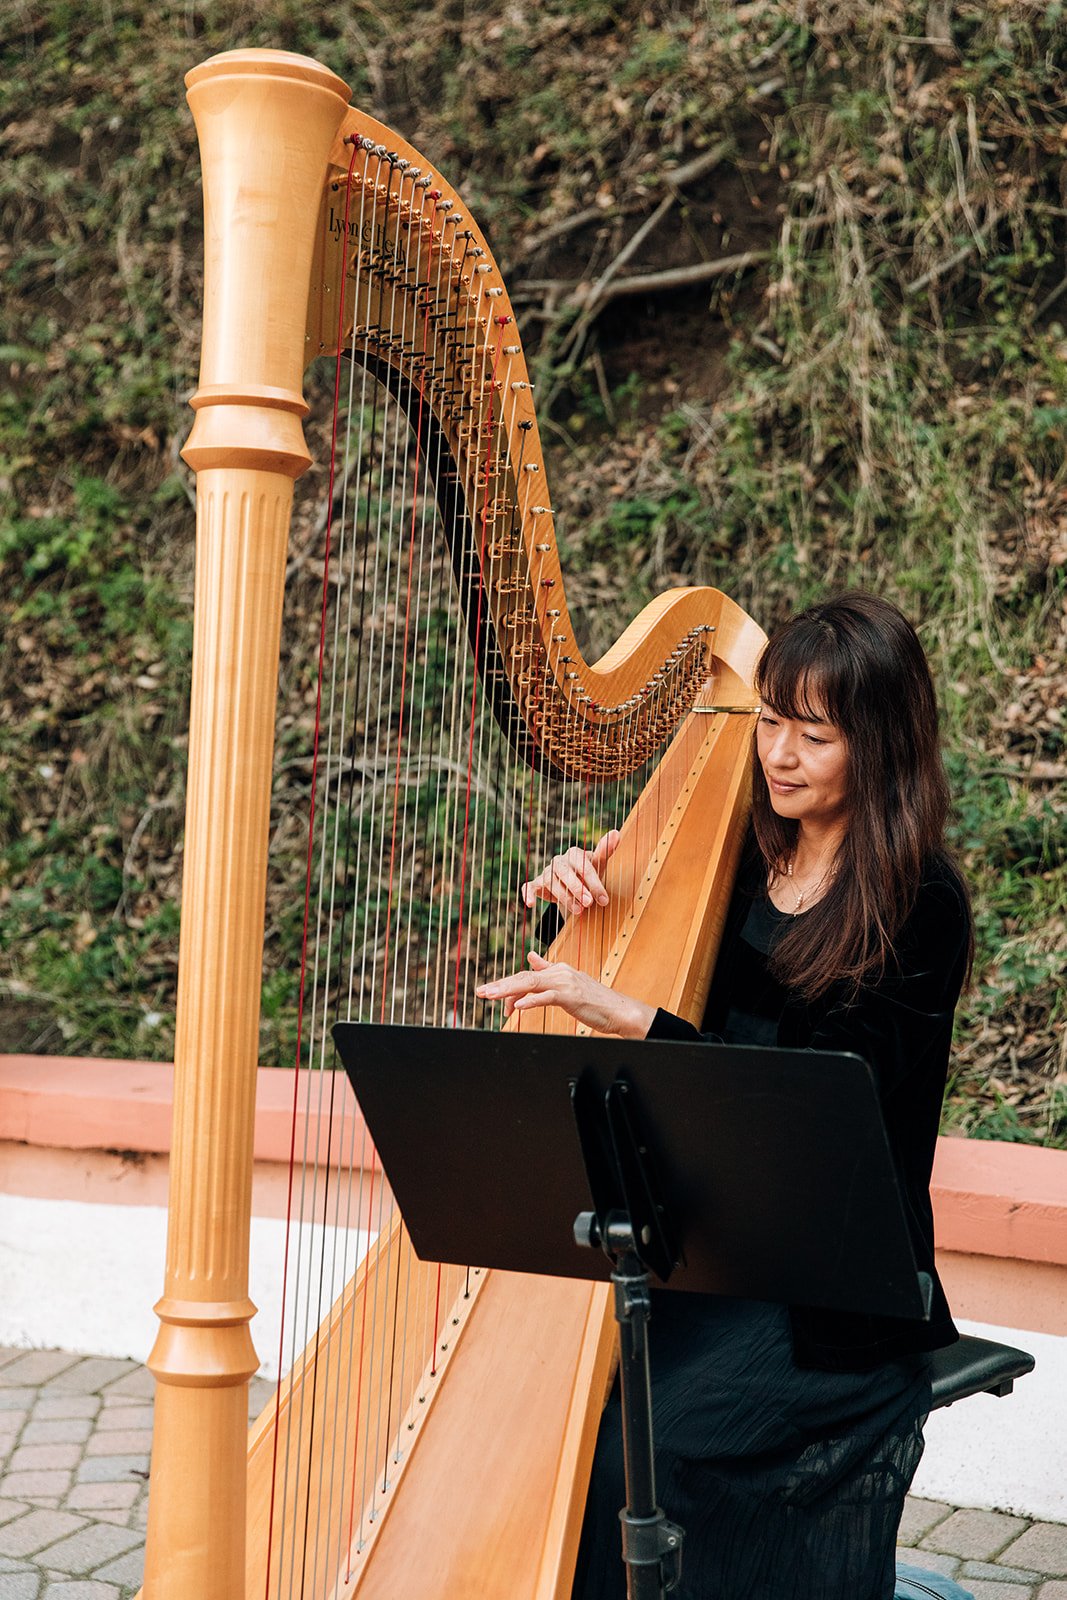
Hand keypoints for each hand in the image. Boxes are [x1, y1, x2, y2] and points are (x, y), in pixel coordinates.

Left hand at [476, 951, 653, 1038]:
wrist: (621, 1011)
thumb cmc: (596, 1001)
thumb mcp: (569, 983)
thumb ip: (548, 969)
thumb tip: (531, 956)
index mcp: (558, 970)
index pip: (526, 976)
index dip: (507, 987)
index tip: (491, 995)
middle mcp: (560, 972)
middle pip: (523, 977)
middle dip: (500, 986)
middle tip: (481, 993)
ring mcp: (565, 983)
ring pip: (530, 984)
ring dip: (507, 991)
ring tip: (490, 997)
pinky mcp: (571, 996)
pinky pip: (546, 997)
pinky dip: (530, 1000)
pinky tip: (516, 1006)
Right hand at [521, 829, 621, 919]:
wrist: (575, 885)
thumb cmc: (588, 874)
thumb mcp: (598, 865)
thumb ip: (605, 851)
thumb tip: (616, 832)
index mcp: (574, 854)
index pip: (584, 866)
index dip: (594, 883)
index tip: (604, 899)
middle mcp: (559, 861)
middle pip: (565, 872)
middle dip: (577, 888)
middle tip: (589, 903)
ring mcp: (546, 873)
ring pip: (551, 883)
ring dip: (564, 897)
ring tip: (578, 911)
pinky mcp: (536, 884)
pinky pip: (529, 887)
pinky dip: (528, 894)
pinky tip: (530, 904)